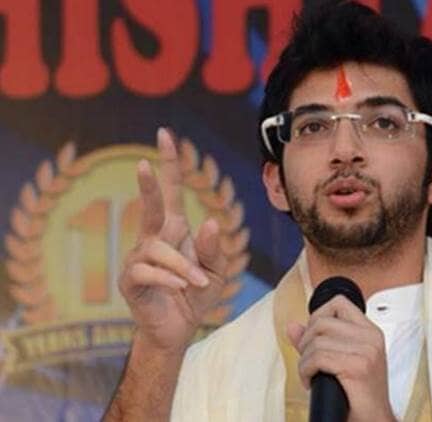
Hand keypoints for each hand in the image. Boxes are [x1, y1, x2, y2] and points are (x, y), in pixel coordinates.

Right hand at [119, 128, 226, 352]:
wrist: (178, 329)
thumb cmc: (197, 295)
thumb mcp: (217, 271)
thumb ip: (215, 249)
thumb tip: (210, 222)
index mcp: (175, 230)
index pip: (171, 192)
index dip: (169, 164)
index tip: (166, 135)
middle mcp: (153, 238)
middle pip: (151, 207)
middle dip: (148, 184)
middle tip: (145, 162)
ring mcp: (138, 258)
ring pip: (159, 251)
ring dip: (184, 267)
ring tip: (199, 283)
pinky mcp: (129, 279)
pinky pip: (148, 272)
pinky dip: (169, 279)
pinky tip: (180, 288)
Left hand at [287, 295, 395, 421]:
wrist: (373, 420)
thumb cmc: (359, 396)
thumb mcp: (339, 361)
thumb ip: (316, 341)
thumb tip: (292, 326)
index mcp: (370, 332)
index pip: (338, 303)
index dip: (317, 316)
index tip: (314, 338)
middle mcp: (370, 337)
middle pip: (321, 321)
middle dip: (306, 342)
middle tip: (309, 362)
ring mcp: (366, 351)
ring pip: (316, 341)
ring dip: (305, 361)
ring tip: (311, 375)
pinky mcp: (357, 366)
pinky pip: (317, 358)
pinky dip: (306, 371)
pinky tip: (312, 382)